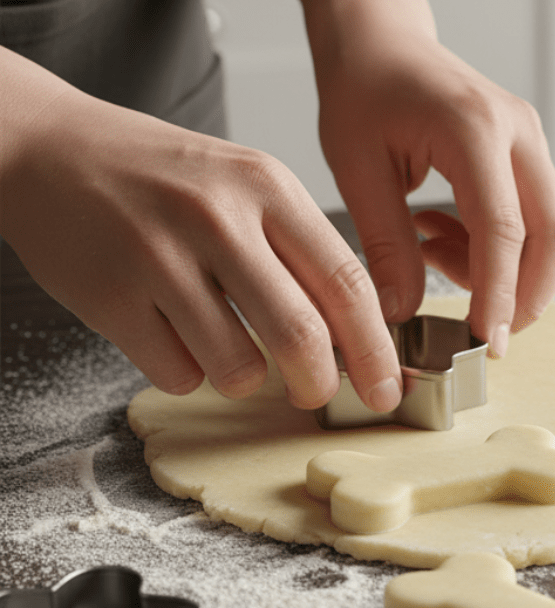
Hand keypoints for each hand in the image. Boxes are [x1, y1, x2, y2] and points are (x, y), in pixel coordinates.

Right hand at [0, 48, 401, 411]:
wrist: (52, 150)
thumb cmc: (166, 178)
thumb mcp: (247, 184)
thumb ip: (301, 250)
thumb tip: (354, 335)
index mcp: (266, 186)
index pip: (346, 280)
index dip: (374, 348)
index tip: (387, 388)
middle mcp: (216, 218)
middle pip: (299, 333)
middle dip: (321, 383)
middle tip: (319, 395)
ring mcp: (158, 257)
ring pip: (237, 366)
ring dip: (246, 377)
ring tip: (230, 348)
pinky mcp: (109, 298)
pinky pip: (176, 374)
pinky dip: (187, 372)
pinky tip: (175, 335)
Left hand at [303, 0, 554, 356]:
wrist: (380, 44)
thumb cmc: (364, 90)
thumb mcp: (356, 167)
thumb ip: (384, 243)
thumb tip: (401, 312)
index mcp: (474, 128)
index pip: (504, 229)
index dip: (499, 294)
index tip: (485, 341)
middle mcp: (518, 133)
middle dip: (527, 296)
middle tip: (482, 330)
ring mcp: (530, 142)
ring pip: (553, 232)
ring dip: (510, 272)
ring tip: (434, 259)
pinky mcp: (527, 156)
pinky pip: (533, 220)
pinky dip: (497, 250)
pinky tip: (440, 239)